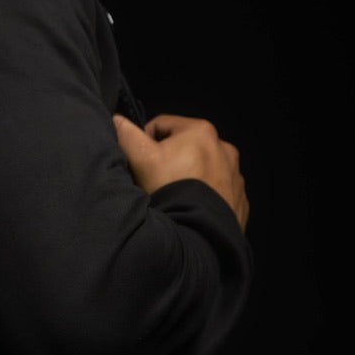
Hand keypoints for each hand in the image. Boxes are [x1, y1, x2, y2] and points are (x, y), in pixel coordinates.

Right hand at [113, 112, 248, 231]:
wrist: (199, 234)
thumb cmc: (170, 190)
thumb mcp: (140, 158)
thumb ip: (125, 134)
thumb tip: (116, 119)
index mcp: (201, 131)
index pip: (161, 126)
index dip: (144, 142)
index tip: (141, 163)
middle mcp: (224, 148)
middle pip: (182, 147)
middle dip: (167, 161)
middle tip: (155, 181)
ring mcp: (235, 175)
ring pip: (201, 169)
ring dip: (186, 177)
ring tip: (174, 196)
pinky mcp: (239, 197)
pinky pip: (215, 190)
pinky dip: (203, 195)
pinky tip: (190, 207)